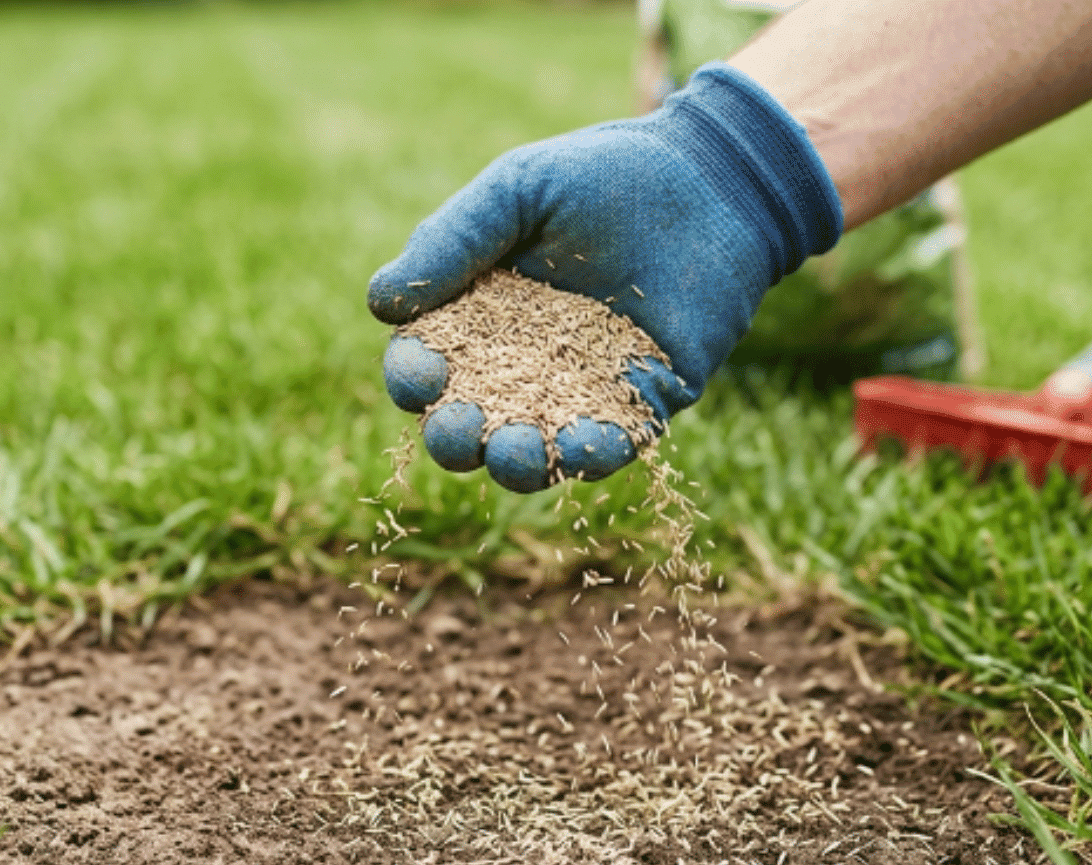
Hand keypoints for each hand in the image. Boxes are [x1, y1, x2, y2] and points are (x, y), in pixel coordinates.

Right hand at [368, 63, 842, 491]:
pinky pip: (612, 445)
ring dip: (517, 463)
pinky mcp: (645, 402)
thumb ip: (452, 241)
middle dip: (456, 437)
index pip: (429, 364)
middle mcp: (523, 364)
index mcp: (478, 316)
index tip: (420, 373)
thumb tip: (379, 304)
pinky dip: (592, 454)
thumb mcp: (517, 192)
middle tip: (458, 430)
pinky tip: (580, 447)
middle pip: (472, 423)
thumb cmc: (605, 174)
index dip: (414, 377)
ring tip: (514, 452)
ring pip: (536, 450)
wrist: (712, 179)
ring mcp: (584, 389)